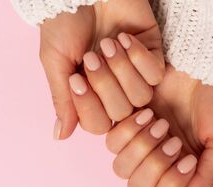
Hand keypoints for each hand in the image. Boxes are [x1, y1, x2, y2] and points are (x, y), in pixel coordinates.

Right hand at [39, 0, 162, 138]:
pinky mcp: (152, 55)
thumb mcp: (56, 62)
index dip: (89, 106)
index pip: (97, 126)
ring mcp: (135, 74)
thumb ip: (62, 99)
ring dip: (122, 69)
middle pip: (121, 115)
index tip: (76, 78)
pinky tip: (125, 37)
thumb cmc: (64, 24)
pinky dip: (139, 57)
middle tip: (92, 55)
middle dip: (105, 84)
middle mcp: (114, 91)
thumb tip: (60, 136)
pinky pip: (155, 74)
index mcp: (90, 96)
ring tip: (109, 44)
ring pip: (141, 97)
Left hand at [74, 58, 212, 186]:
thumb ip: (206, 178)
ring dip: (140, 146)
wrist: (210, 61)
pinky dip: (128, 128)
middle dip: (153, 165)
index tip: (187, 160)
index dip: (170, 186)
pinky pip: (110, 138)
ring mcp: (141, 142)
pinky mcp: (127, 120)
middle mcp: (159, 161)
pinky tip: (148, 110)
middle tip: (172, 138)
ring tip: (160, 122)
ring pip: (120, 167)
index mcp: (184, 171)